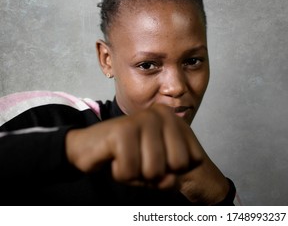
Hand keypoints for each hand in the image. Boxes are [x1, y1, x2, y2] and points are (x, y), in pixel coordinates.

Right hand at [65, 104, 228, 203]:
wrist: (88, 147)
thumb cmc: (128, 157)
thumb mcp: (157, 170)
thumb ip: (170, 178)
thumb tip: (169, 180)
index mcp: (176, 120)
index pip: (193, 160)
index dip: (173, 170)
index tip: (155, 159)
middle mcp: (163, 114)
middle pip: (177, 165)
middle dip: (156, 174)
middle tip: (139, 161)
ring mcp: (143, 119)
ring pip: (154, 171)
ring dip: (136, 175)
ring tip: (126, 159)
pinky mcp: (122, 130)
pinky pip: (130, 172)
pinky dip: (120, 173)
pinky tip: (113, 158)